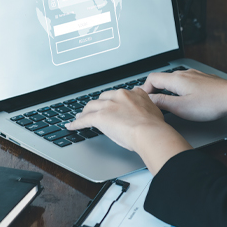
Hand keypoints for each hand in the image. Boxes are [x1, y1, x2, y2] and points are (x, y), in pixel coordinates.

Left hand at [66, 87, 191, 173]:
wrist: (150, 132)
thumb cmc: (155, 127)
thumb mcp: (154, 111)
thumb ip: (146, 108)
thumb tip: (145, 114)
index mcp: (134, 93)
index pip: (119, 94)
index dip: (113, 100)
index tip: (111, 104)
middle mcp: (120, 96)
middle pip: (103, 98)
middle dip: (97, 105)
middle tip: (94, 111)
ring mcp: (109, 105)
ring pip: (91, 106)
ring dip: (85, 112)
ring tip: (81, 117)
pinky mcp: (100, 116)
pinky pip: (84, 120)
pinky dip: (76, 123)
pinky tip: (72, 126)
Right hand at [141, 69, 226, 121]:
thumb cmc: (211, 103)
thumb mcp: (182, 108)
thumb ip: (162, 103)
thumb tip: (148, 100)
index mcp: (176, 79)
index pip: (152, 78)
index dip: (145, 89)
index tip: (144, 99)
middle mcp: (184, 74)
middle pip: (163, 78)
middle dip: (155, 89)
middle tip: (153, 102)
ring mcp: (195, 75)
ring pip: (175, 80)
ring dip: (168, 90)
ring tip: (167, 102)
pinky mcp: (203, 80)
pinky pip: (186, 82)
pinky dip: (180, 90)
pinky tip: (185, 99)